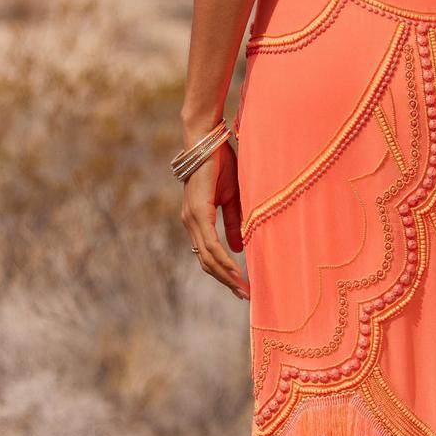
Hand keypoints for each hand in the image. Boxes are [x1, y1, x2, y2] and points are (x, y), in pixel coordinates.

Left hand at [182, 142, 249, 299]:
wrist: (209, 140)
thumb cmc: (221, 164)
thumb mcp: (232, 198)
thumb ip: (233, 223)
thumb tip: (238, 248)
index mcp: (197, 220)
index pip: (208, 255)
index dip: (224, 273)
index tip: (241, 287)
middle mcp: (190, 223)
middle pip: (206, 262)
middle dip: (226, 281)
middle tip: (245, 296)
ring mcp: (191, 218)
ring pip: (207, 257)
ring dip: (226, 276)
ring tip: (243, 289)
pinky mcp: (198, 211)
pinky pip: (210, 243)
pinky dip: (223, 259)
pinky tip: (234, 271)